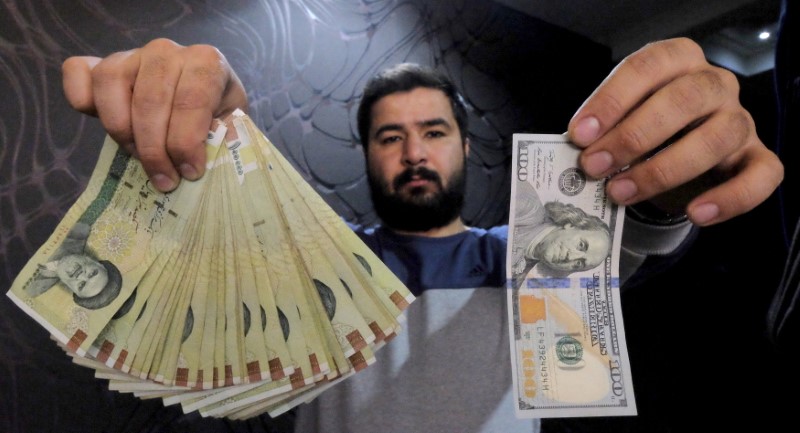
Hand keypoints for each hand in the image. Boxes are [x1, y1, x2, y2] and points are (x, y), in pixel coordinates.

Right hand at [62, 38, 247, 191]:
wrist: (203, 98)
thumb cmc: (217, 116)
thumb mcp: (231, 127)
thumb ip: (219, 139)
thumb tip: (199, 162)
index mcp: (206, 62)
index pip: (191, 101)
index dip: (186, 143)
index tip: (189, 173)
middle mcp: (166, 52)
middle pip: (150, 100)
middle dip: (154, 149)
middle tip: (164, 179)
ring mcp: (131, 54)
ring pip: (111, 84)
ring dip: (121, 130)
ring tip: (138, 156)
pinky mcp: (101, 63)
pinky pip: (78, 71)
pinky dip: (80, 97)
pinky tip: (96, 121)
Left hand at [567, 38, 782, 226]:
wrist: (679, 152)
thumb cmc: (644, 127)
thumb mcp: (620, 119)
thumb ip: (603, 129)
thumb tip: (578, 153)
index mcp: (678, 60)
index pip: (647, 67)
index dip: (612, 100)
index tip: (579, 134)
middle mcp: (715, 84)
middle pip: (684, 99)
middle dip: (632, 136)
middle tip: (594, 166)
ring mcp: (741, 120)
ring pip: (717, 137)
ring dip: (664, 169)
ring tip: (620, 193)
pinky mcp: (758, 158)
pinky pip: (760, 177)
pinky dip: (730, 198)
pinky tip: (695, 213)